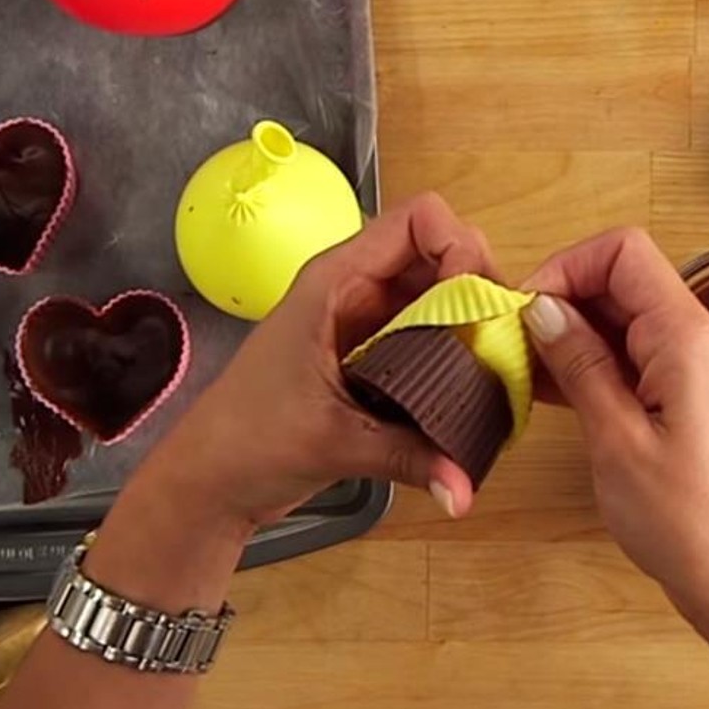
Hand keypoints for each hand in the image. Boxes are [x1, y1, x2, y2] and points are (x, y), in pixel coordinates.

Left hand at [152, 192, 493, 533]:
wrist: (211, 481)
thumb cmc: (246, 440)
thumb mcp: (333, 443)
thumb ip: (407, 458)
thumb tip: (466, 488)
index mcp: (335, 281)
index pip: (417, 220)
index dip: (457, 246)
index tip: (474, 300)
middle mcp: (356, 290)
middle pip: (440, 255)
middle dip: (477, 288)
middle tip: (497, 339)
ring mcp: (367, 323)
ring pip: (440, 296)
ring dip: (472, 323)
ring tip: (494, 366)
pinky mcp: (374, 357)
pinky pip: (430, 336)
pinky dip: (456, 354)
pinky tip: (474, 390)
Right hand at [520, 227, 708, 632]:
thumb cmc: (690, 523)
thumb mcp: (617, 440)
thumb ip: (580, 365)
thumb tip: (542, 309)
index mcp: (686, 337)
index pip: (622, 252)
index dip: (566, 265)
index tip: (524, 308)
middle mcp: (696, 340)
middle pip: (621, 280)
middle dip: (562, 298)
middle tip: (512, 341)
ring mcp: (693, 369)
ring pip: (623, 319)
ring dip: (571, 334)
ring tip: (523, 368)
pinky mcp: (686, 398)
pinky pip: (632, 357)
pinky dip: (591, 364)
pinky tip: (551, 391)